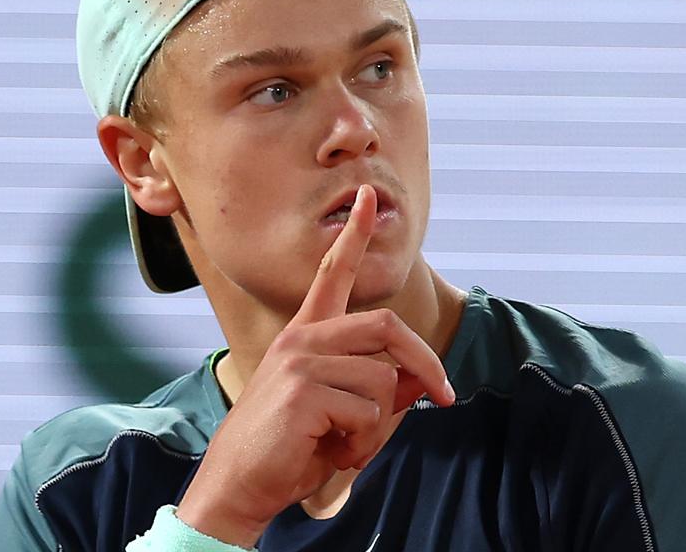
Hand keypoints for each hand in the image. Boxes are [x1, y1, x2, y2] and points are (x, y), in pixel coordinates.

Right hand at [175, 184, 455, 546]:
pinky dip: (364, 441)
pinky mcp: (303, 390)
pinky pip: (370, 410)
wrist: (239, 487)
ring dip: (381, 424)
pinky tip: (332, 451)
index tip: (369, 197)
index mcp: (306, 336)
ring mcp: (300, 361)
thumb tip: (420, 382)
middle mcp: (302, 339)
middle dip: (426, 363)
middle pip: (387, 326)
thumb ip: (379, 391)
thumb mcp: (345, 416)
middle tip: (446, 398)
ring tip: (346, 443)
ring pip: (383, 379)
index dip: (354, 235)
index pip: (334, 274)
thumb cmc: (290, 451)